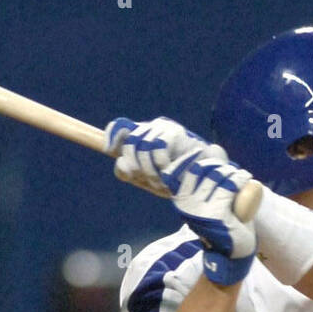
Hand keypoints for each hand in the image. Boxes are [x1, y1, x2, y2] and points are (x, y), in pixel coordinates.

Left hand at [104, 115, 228, 198]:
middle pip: (129, 143)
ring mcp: (163, 128)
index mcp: (142, 136)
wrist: (203, 177)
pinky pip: (158, 148)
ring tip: (160, 183)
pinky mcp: (174, 132)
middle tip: (147, 182)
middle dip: (135, 167)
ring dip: (149, 170)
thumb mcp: (147, 178)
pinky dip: (161, 165)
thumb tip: (121, 164)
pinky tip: (168, 173)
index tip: (109, 150)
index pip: (120, 127)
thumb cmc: (174, 177)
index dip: (112, 137)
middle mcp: (150, 128)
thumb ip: (129, 172)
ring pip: (142, 146)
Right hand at [160, 150, 257, 285]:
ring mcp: (200, 209)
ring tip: (240, 177)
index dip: (205, 158)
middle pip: (205, 169)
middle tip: (232, 173)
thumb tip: (213, 146)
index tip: (216, 159)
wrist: (232, 252)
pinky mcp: (215, 214)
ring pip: (218, 177)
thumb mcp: (210, 196)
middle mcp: (186, 204)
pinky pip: (229, 187)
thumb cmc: (222, 222)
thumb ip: (209, 174)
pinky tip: (246, 179)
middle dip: (221, 166)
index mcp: (181, 199)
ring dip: (232, 173)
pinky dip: (240, 179)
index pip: (190, 168)